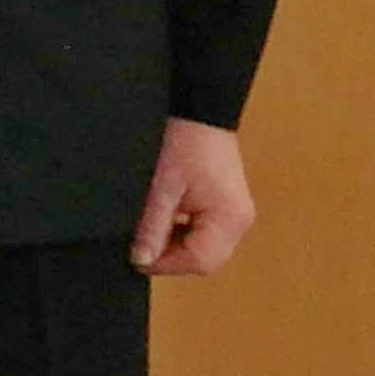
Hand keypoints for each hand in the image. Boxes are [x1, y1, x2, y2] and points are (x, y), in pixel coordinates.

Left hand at [130, 117, 253, 275]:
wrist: (196, 112)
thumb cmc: (182, 144)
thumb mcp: (159, 189)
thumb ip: (152, 228)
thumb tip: (142, 259)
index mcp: (229, 218)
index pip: (200, 261)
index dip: (165, 264)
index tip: (136, 256)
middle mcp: (239, 221)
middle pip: (204, 259)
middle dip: (170, 256)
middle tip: (140, 243)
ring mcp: (234, 214)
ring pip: (203, 248)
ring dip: (174, 244)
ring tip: (150, 226)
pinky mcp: (224, 206)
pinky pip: (203, 233)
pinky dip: (180, 232)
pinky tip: (162, 217)